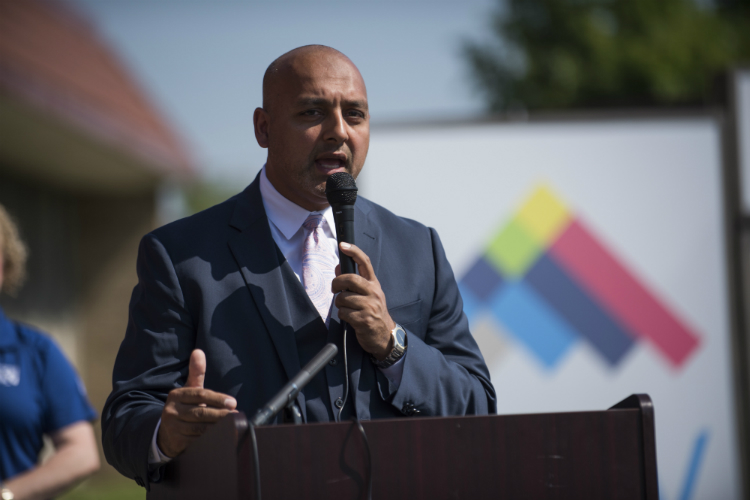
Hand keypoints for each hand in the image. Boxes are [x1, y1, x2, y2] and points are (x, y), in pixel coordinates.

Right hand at [157, 349, 236, 457]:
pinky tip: (221, 436)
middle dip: (220, 414)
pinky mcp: (176, 441)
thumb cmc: (185, 406)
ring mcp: (173, 427)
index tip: (233, 402)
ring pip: (199, 428)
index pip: (200, 395)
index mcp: (176, 395)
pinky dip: (210, 439)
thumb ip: (196, 372)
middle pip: (200, 412)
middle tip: (235, 415)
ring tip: (232, 425)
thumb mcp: (189, 389)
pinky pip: (196, 440)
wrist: (166, 432)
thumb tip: (198, 351)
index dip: (218, 399)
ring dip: (218, 427)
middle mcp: (171, 410)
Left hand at [332, 242, 395, 359]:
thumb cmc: (372, 311)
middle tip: (334, 289)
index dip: (354, 252)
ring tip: (346, 308)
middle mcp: (374, 293)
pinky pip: (343, 313)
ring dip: (339, 304)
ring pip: (343, 298)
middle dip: (337, 283)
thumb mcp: (367, 294)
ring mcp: (370, 306)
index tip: (343, 245)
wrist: (384, 335)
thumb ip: (353, 281)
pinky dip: (342, 315)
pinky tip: (349, 318)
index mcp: (374, 284)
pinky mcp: (364, 320)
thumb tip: (339, 266)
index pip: (365, 262)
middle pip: (350, 279)